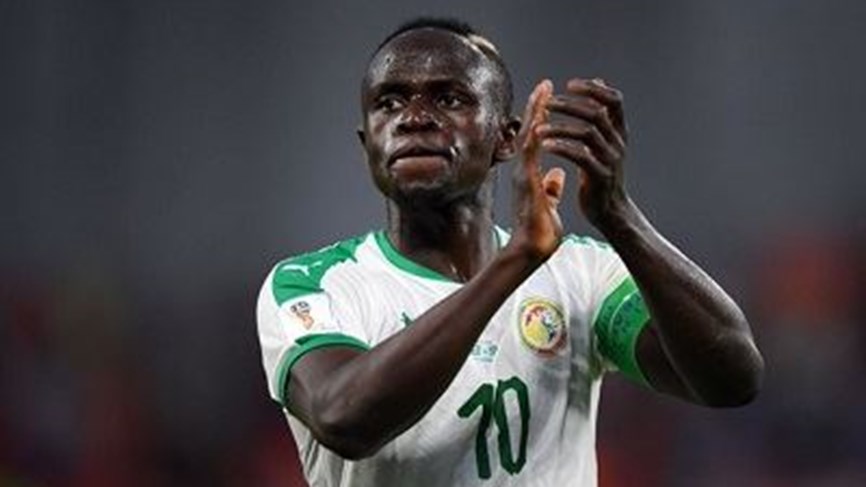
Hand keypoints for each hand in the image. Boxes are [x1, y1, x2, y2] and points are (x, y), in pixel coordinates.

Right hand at [507, 79, 566, 262]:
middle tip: (545, 84)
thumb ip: (551, 188)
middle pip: (530, 132)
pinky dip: (535, 134)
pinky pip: (530, 153)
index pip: (537, 141)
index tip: (550, 99)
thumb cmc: (540, 232)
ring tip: (543, 91)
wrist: (531, 249)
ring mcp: (523, 175)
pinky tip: (541, 118)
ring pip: (529, 137)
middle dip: (538, 108)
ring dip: (536, 113)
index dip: (543, 120)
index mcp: (530, 175)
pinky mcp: (526, 182)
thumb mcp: (549, 204)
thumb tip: (558, 174)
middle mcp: (524, 171)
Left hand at [538, 78, 629, 229]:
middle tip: (547, 103)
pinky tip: (545, 145)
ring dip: (560, 126)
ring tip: (538, 128)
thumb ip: (602, 114)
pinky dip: (562, 148)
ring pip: (587, 133)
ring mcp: (610, 160)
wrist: (610, 211)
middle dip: (570, 105)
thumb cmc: (601, 174)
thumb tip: (599, 83)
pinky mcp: (600, 177)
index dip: (594, 89)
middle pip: (597, 113)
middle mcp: (618, 143)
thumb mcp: (606, 141)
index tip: (570, 84)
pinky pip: (581, 157)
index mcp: (619, 132)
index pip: (614, 100)